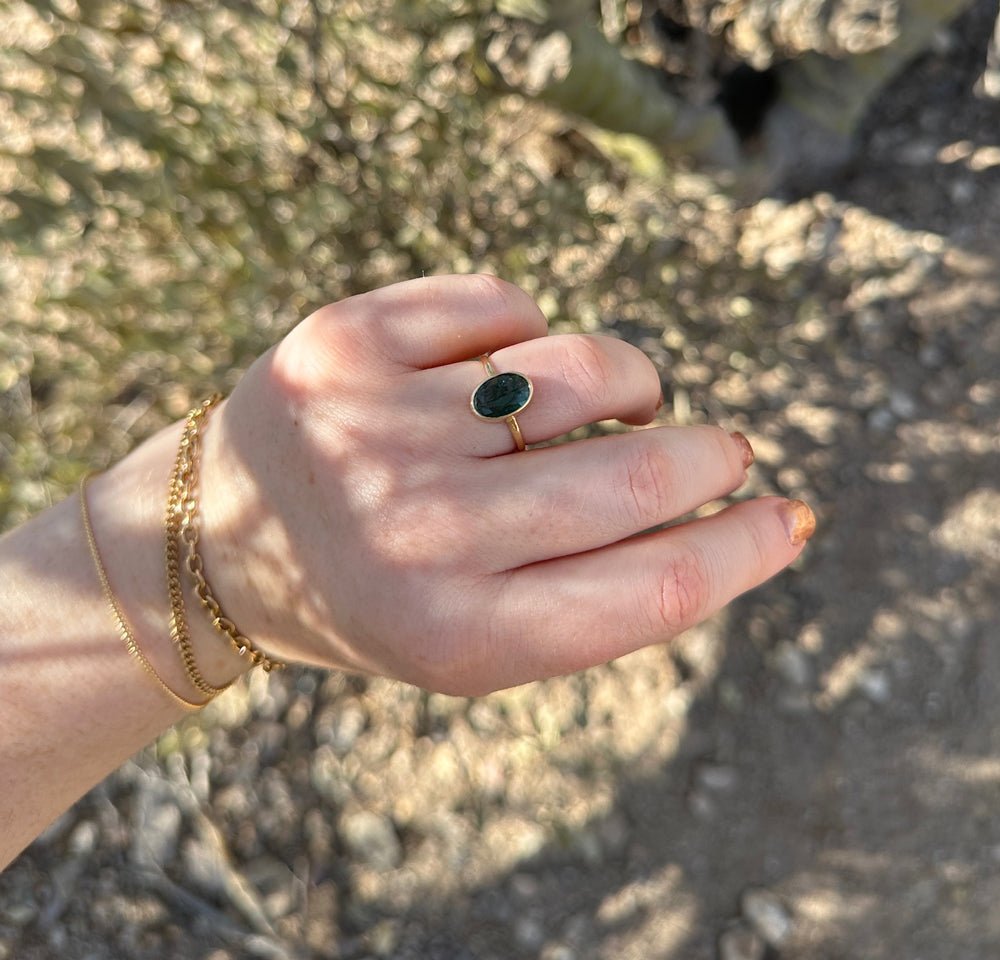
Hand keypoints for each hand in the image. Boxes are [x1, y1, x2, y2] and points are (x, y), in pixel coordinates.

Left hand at [198, 274, 813, 694]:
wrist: (224, 543)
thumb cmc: (383, 597)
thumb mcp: (483, 637)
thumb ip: (608, 590)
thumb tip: (758, 512)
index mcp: (460, 634)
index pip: (654, 587)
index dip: (745, 550)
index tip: (787, 516)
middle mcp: (418, 535)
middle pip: (637, 477)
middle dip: (710, 456)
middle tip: (722, 451)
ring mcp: (377, 428)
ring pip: (586, 366)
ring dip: (630, 383)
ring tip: (618, 402)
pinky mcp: (345, 341)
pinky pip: (508, 304)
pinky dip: (530, 333)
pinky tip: (499, 371)